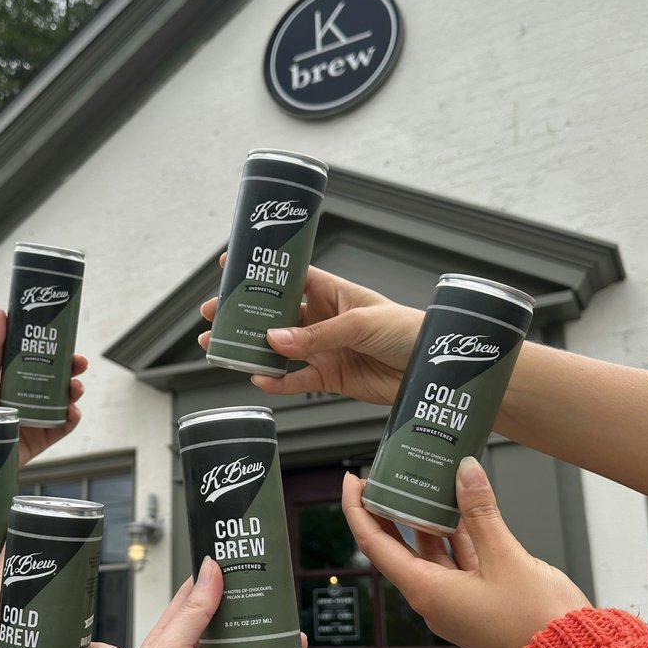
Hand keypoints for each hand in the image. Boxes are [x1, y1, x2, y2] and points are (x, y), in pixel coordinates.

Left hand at [0, 307, 87, 466]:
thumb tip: (1, 312)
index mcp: (14, 382)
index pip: (41, 364)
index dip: (58, 354)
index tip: (69, 345)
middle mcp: (26, 400)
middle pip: (57, 382)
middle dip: (72, 371)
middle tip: (79, 364)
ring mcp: (34, 421)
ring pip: (63, 404)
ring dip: (74, 393)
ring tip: (75, 388)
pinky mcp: (39, 441)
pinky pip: (62, 428)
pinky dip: (72, 419)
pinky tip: (73, 410)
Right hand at [198, 261, 421, 404]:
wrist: (434, 370)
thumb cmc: (410, 330)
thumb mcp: (361, 323)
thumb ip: (317, 335)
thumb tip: (276, 340)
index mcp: (333, 293)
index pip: (290, 277)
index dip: (262, 272)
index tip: (230, 265)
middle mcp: (324, 319)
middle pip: (275, 315)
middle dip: (244, 315)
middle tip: (214, 314)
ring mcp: (325, 349)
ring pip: (278, 349)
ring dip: (251, 349)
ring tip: (221, 349)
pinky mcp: (330, 378)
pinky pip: (296, 380)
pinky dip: (277, 382)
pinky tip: (258, 378)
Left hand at [341, 457, 589, 647]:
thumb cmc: (535, 623)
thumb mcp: (506, 558)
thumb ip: (482, 513)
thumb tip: (465, 472)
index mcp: (427, 592)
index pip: (376, 545)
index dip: (359, 510)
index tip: (352, 481)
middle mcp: (434, 598)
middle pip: (398, 546)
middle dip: (389, 509)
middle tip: (385, 475)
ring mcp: (456, 601)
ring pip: (431, 551)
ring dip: (427, 518)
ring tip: (425, 481)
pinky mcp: (479, 600)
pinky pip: (458, 560)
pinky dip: (457, 533)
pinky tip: (462, 507)